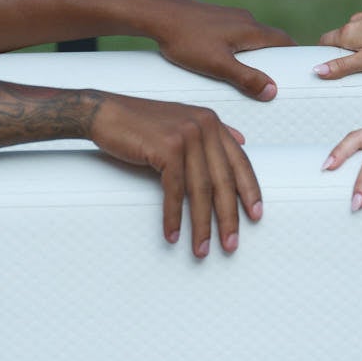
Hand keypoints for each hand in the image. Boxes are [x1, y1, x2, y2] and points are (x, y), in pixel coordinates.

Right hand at [89, 94, 263, 255]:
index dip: (250, 191)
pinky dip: (174, 216)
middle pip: (223, 181)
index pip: (240, 162)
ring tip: (202, 248)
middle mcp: (204, 126)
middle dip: (228, 217)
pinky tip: (173, 234)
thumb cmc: (140, 121)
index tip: (256, 215)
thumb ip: (211, 132)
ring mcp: (187, 136)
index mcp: (212, 122)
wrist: (105, 112)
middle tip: (231, 244)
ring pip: (201, 190)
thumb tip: (240, 140)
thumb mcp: (183, 120)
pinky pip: (175, 191)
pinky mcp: (167, 147)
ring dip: (201, 225)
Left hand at [149, 0, 293, 99]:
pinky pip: (235, 34)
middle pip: (269, 38)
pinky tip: (228, 59)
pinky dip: (240, 47)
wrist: (157, 14)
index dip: (293, 55)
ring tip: (254, 72)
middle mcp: (244, 19)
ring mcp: (228, 16)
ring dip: (257, 52)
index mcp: (250, 30)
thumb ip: (245, 78)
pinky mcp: (213, 18)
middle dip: (276, 57)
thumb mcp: (218, 65)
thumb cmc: (186, 40)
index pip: (284, 40)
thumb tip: (272, 91)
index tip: (300, 69)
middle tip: (278, 76)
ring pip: (251, 36)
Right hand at [315, 5, 361, 78]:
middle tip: (354, 69)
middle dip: (342, 53)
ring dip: (358, 46)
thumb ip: (343, 66)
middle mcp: (355, 21)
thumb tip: (318, 71)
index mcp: (348, 32)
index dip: (322, 55)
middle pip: (339, 38)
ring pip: (355, 34)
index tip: (327, 67)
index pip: (323, 42)